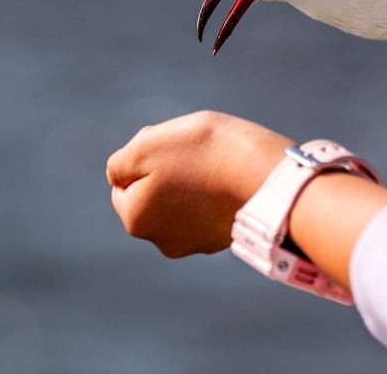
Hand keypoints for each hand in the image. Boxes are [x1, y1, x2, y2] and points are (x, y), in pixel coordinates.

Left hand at [107, 110, 290, 257]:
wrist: (268, 175)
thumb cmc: (207, 153)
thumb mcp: (149, 143)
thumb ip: (120, 162)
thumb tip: (118, 177)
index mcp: (136, 219)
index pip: (124, 183)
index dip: (147, 158)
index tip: (175, 149)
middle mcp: (162, 241)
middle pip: (154, 195)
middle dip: (168, 174)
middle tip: (197, 154)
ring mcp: (196, 243)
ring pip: (183, 202)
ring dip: (194, 184)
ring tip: (219, 166)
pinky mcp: (225, 238)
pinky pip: (211, 210)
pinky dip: (217, 194)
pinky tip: (233, 180)